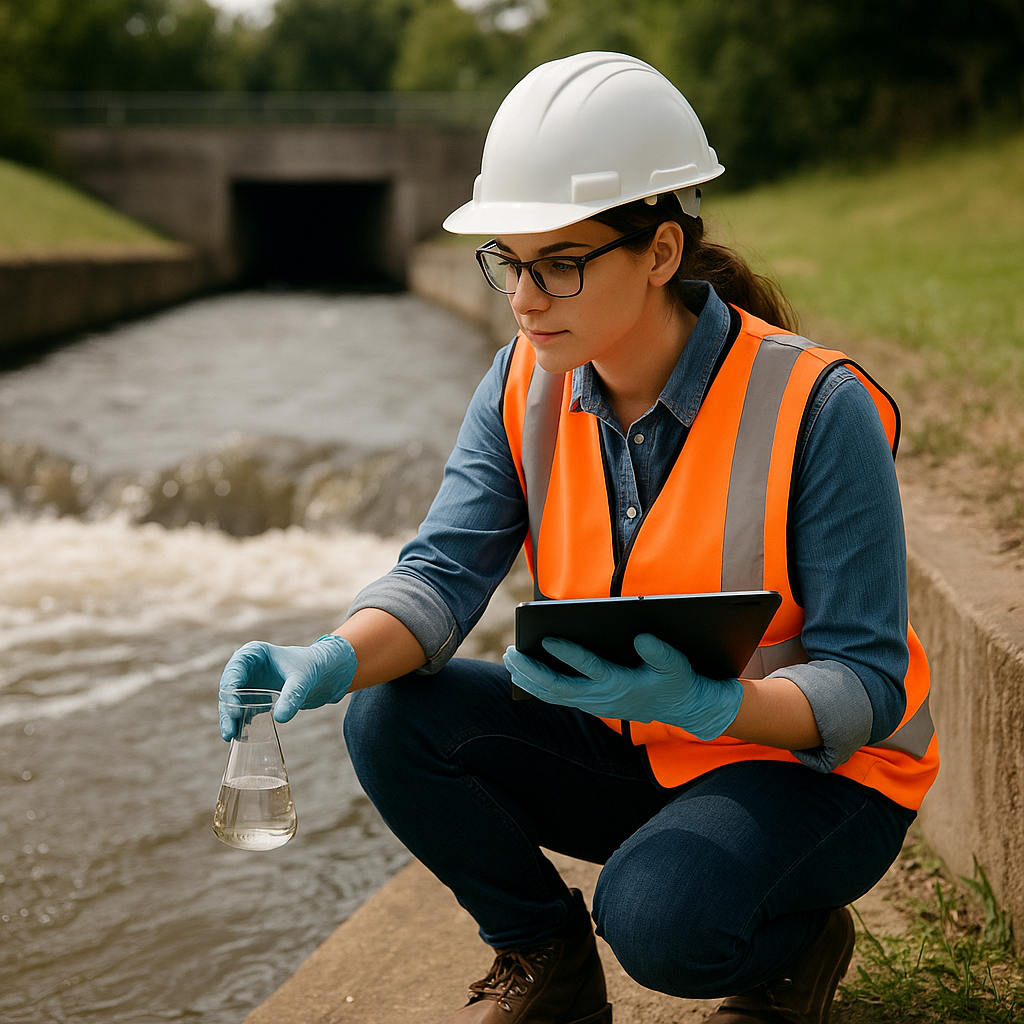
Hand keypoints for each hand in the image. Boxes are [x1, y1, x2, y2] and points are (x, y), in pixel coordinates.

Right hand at [218, 634, 356, 739]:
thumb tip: (280, 718)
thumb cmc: (311, 667)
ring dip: (230, 718)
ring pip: (232, 702)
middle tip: (228, 730)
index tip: (234, 708)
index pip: (234, 669)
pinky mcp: (253, 697)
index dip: (230, 689)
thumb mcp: (302, 680)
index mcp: (254, 653)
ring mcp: (248, 683)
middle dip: (227, 709)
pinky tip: (239, 736)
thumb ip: (292, 696)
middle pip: (228, 688)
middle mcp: (246, 667)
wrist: (324, 673)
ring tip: (230, 736)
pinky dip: (240, 722)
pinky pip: (241, 710)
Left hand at [502, 633, 743, 740]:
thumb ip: (660, 652)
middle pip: (558, 687)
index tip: (546, 638)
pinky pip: (558, 697)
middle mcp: (602, 698)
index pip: (589, 668)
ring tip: (509, 659)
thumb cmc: (676, 680)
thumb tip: (641, 637)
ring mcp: (594, 704)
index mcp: (620, 684)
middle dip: (531, 670)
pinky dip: (537, 686)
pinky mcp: (591, 704)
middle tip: (510, 651)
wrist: (681, 707)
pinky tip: (523, 672)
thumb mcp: (676, 664)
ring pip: (553, 695)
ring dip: (528, 678)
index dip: (568, 653)